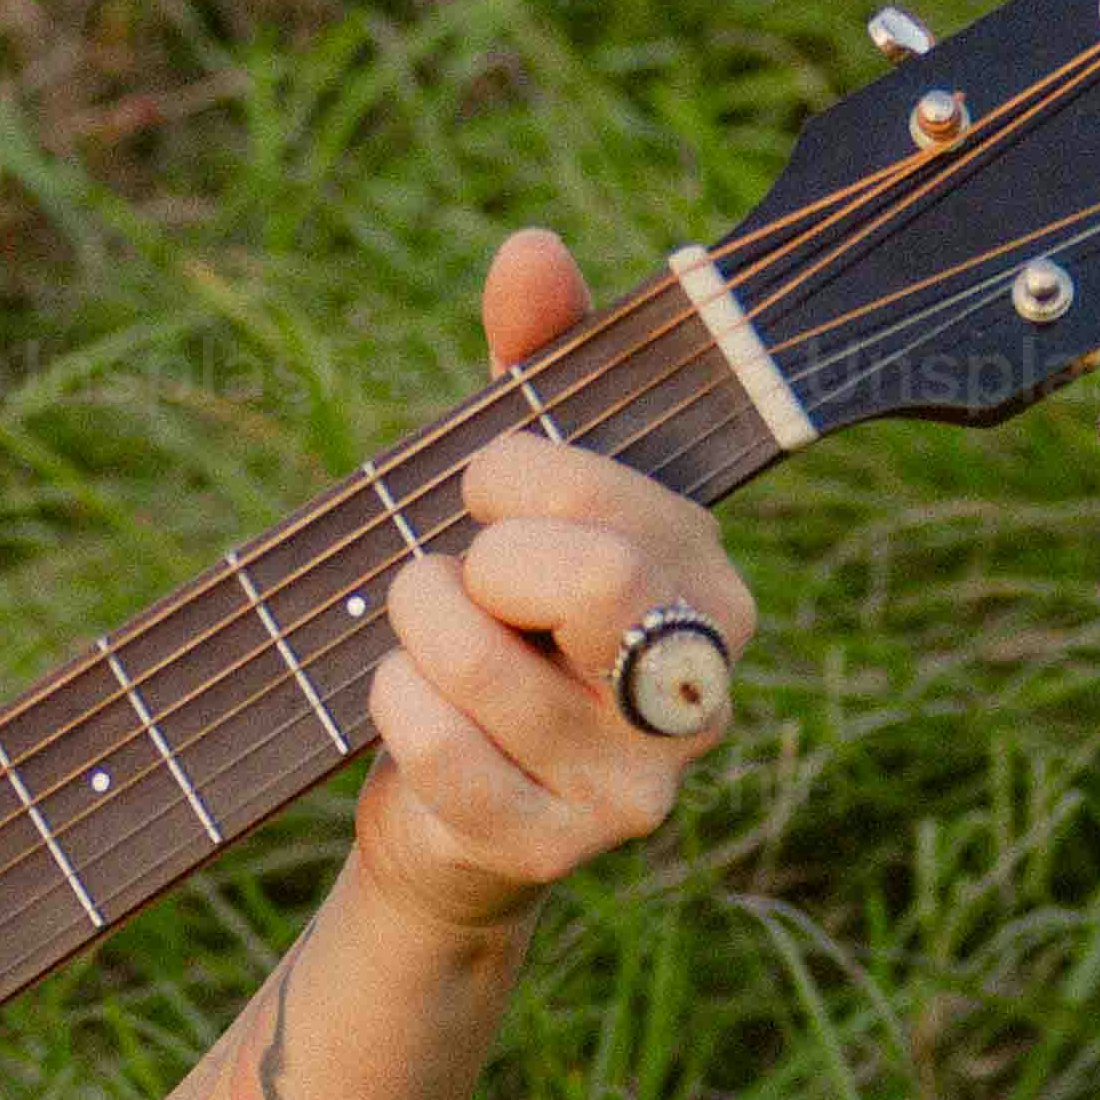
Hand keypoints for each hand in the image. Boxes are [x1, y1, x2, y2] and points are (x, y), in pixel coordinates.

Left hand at [342, 228, 766, 947]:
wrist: (447, 812)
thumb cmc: (492, 624)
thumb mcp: (509, 491)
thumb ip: (530, 363)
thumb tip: (532, 248)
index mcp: (707, 579)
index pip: (608, 497)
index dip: (508, 477)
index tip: (479, 490)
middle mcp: (697, 683)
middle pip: (591, 579)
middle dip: (471, 562)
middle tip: (453, 578)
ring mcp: (638, 782)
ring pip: (481, 665)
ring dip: (408, 633)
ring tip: (415, 639)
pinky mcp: (557, 851)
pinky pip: (443, 755)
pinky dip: (393, 712)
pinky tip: (403, 709)